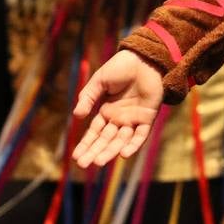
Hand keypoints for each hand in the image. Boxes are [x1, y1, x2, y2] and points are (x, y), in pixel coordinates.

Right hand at [71, 50, 164, 167]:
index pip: (94, 132)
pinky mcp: (148, 116)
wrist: (144, 58)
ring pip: (121, 140)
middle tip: (83, 164)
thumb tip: (77, 116)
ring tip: (99, 162)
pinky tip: (124, 155)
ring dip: (111, 151)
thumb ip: (88, 97)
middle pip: (106, 139)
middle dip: (94, 151)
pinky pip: (141, 134)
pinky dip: (134, 144)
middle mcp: (119, 118)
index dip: (86, 144)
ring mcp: (134, 118)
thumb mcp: (100, 81)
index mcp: (106, 111)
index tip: (75, 157)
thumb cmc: (120, 67)